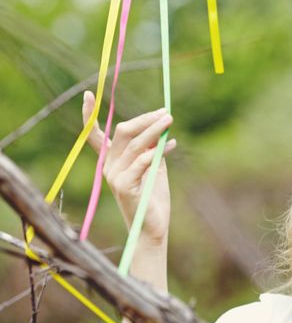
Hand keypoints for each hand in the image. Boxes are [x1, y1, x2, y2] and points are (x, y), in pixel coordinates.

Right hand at [82, 91, 175, 243]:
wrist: (153, 227)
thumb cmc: (153, 197)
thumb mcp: (153, 165)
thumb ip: (152, 146)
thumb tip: (158, 124)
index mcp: (111, 161)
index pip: (94, 136)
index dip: (89, 116)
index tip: (87, 94)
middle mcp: (109, 167)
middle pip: (123, 132)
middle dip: (145, 119)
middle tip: (166, 114)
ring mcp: (115, 177)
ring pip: (135, 143)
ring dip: (155, 130)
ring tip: (170, 122)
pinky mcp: (125, 186)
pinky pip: (142, 161)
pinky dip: (159, 150)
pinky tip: (173, 145)